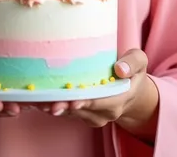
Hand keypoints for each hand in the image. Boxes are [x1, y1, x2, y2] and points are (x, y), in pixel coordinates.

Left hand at [43, 49, 158, 138]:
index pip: (101, 101)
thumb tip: (121, 69)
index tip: (72, 100)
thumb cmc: (133, 71)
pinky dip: (52, 106)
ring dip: (54, 107)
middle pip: (82, 110)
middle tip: (46, 103)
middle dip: (64, 106)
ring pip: (71, 113)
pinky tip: (37, 100)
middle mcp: (105, 112)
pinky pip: (66, 112)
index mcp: (120, 98)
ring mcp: (93, 116)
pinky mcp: (82, 114)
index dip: (86, 100)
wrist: (132, 90)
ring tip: (37, 101)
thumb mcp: (140, 60)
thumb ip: (133, 62)